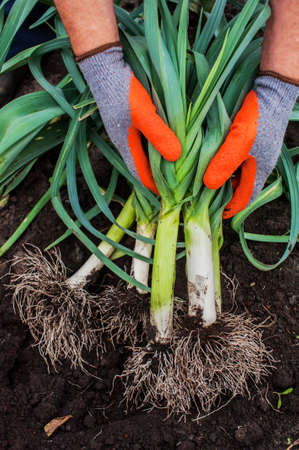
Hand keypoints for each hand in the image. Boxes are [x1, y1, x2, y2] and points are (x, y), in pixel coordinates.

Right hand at [78, 46, 181, 193]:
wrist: (104, 65)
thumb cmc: (123, 91)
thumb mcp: (144, 113)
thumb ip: (159, 135)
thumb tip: (177, 158)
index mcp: (125, 145)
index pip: (140, 174)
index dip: (153, 186)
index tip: (168, 197)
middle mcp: (124, 141)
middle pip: (141, 165)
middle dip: (157, 176)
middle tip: (176, 185)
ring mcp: (125, 129)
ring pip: (143, 152)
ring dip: (156, 161)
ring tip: (174, 168)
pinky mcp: (128, 118)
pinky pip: (143, 139)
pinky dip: (154, 146)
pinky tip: (166, 142)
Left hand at [204, 76, 297, 217]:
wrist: (272, 88)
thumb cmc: (258, 116)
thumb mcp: (239, 141)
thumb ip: (224, 163)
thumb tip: (208, 185)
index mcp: (258, 172)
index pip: (244, 200)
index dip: (228, 209)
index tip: (209, 212)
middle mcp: (257, 165)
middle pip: (237, 188)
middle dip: (220, 193)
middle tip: (197, 194)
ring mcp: (254, 153)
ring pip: (234, 173)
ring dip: (218, 176)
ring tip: (197, 177)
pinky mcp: (248, 141)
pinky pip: (233, 158)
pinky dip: (220, 162)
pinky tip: (206, 157)